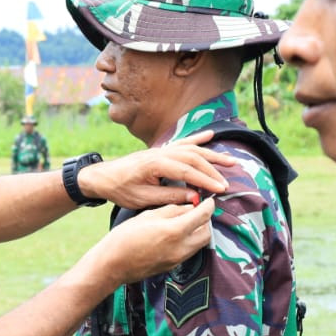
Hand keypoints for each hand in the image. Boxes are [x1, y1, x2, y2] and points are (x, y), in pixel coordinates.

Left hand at [80, 133, 233, 208]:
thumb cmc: (120, 189)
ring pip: (192, 149)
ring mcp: (161, 150)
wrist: (103, 177)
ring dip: (212, 156)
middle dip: (213, 171)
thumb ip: (169, 197)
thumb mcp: (142, 199)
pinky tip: (211, 136)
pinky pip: (183, 142)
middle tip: (227, 184)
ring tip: (232, 162)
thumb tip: (194, 198)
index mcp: (155, 164)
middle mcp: (161, 153)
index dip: (205, 180)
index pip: (187, 171)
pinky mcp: (161, 150)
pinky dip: (198, 139)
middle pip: (193, 159)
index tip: (220, 190)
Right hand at [95, 198, 214, 283]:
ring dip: (198, 232)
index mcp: (174, 231)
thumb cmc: (124, 238)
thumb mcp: (147, 216)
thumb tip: (188, 208)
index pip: (203, 216)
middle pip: (207, 232)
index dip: (208, 206)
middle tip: (197, 212)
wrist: (112, 265)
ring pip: (200, 244)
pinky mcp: (173, 266)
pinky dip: (189, 242)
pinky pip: (189, 252)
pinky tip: (177, 236)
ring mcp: (177, 259)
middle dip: (205, 221)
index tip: (208, 201)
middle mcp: (180, 247)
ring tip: (187, 223)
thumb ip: (172, 210)